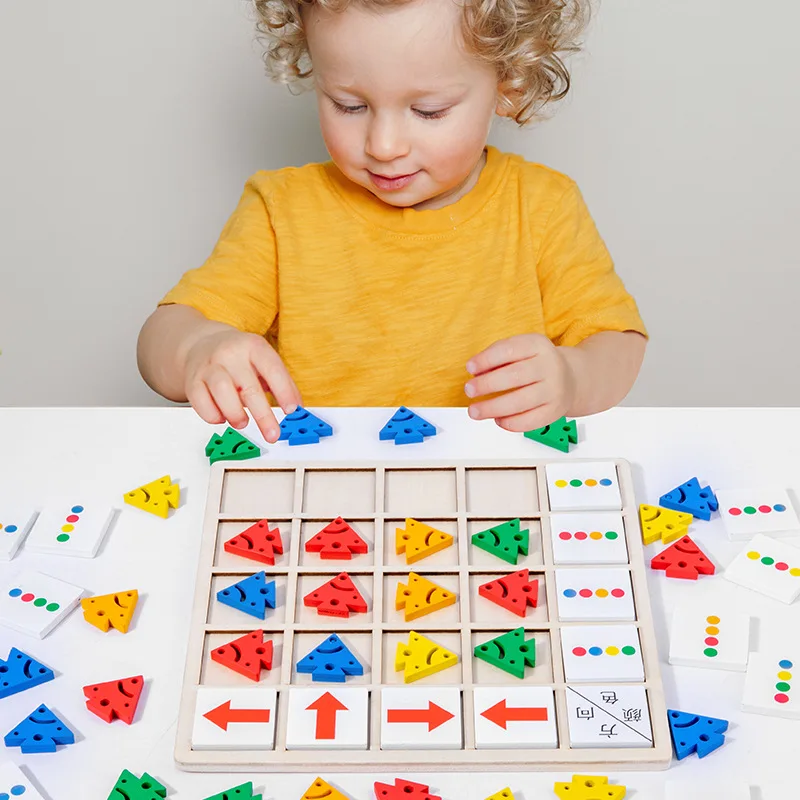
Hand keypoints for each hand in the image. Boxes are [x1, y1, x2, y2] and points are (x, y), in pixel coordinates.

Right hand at [183, 329, 301, 442]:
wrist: (201, 344)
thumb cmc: (239, 358)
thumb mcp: (263, 360)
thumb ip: (282, 383)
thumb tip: (298, 409)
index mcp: (254, 347)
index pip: (272, 369)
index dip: (284, 391)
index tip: (293, 411)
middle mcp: (230, 354)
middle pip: (248, 387)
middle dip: (263, 415)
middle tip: (273, 434)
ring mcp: (209, 366)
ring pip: (222, 391)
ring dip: (235, 414)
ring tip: (243, 423)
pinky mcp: (193, 380)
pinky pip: (200, 401)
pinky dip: (213, 415)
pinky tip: (222, 417)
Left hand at [464, 334, 575, 431]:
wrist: (571, 379)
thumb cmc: (536, 364)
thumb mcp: (521, 350)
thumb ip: (498, 357)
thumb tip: (476, 372)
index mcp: (538, 345)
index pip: (509, 350)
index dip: (486, 359)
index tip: (470, 368)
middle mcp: (549, 366)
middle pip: (514, 376)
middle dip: (487, 384)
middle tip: (469, 390)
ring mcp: (554, 390)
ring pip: (520, 401)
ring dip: (492, 408)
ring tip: (474, 411)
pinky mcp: (554, 411)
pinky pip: (529, 421)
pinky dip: (509, 423)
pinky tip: (497, 419)